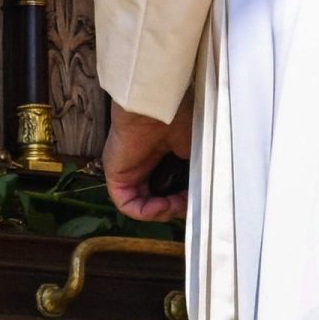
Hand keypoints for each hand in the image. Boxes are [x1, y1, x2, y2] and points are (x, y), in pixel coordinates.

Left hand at [103, 96, 192, 221]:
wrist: (159, 107)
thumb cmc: (179, 119)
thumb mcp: (195, 152)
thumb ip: (195, 175)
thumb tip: (201, 197)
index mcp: (163, 156)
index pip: (173, 188)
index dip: (187, 199)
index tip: (199, 198)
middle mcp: (145, 166)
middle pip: (159, 199)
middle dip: (176, 207)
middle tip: (190, 204)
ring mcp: (130, 172)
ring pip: (145, 206)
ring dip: (164, 212)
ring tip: (177, 204)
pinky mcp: (117, 177)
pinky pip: (128, 205)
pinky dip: (147, 212)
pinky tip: (163, 205)